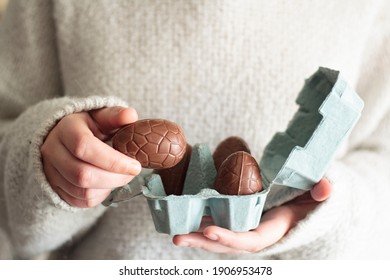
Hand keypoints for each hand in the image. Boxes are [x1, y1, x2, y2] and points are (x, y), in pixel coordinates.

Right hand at [40, 106, 141, 207]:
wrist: (68, 138)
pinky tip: (108, 184)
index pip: (84, 147)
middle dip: (114, 178)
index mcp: (66, 128)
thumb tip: (131, 115)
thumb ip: (116, 116)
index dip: (113, 161)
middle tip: (132, 174)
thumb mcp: (102, 116)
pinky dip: (99, 196)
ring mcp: (50, 171)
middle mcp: (53, 150)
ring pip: (82, 191)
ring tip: (122, 177)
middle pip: (82, 174)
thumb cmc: (91, 127)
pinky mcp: (55, 188)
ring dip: (109, 188)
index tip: (135, 166)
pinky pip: (79, 201)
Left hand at [172, 178, 331, 253]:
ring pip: (219, 236)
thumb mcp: (318, 195)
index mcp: (274, 228)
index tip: (211, 231)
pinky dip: (200, 223)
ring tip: (174, 231)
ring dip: (196, 235)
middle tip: (178, 237)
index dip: (232, 238)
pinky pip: (218, 223)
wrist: (302, 203)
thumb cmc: (308, 198)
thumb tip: (324, 188)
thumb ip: (323, 193)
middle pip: (228, 243)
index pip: (251, 239)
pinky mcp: (237, 219)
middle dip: (204, 242)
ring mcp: (245, 227)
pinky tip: (182, 217)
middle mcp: (256, 232)